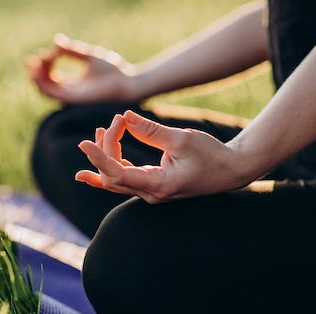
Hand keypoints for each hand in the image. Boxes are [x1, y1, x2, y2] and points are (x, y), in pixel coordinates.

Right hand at [26, 33, 138, 103]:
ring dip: (36, 77)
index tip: (47, 52)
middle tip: (34, 59)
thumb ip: (72, 50)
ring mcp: (70, 97)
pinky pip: (51, 93)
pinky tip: (39, 71)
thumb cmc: (112, 70)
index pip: (51, 76)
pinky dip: (42, 83)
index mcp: (73, 83)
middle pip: (45, 84)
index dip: (45, 64)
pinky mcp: (72, 99)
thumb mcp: (88, 55)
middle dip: (37, 71)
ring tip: (34, 64)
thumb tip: (56, 41)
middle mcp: (69, 92)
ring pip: (45, 90)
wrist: (126, 82)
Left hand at [75, 110, 248, 202]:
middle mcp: (150, 194)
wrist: (231, 170)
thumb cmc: (212, 154)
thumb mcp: (182, 139)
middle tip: (115, 122)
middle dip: (106, 148)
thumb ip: (151, 130)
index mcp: (158, 185)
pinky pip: (122, 180)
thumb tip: (125, 116)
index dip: (99, 159)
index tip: (84, 143)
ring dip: (104, 157)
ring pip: (115, 179)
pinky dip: (109, 167)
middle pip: (113, 176)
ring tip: (99, 132)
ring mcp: (150, 192)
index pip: (118, 175)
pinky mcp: (151, 186)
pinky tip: (91, 163)